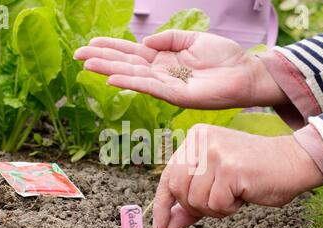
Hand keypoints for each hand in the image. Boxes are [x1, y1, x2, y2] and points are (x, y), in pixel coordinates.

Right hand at [74, 30, 287, 108]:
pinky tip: (112, 78)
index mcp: (164, 58)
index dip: (111, 47)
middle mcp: (162, 72)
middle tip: (77, 56)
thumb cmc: (223, 57)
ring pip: (133, 75)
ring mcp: (167, 84)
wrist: (245, 72)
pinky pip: (149, 87)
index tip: (90, 44)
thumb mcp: (193, 39)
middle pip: (127, 64)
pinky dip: (130, 82)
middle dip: (102, 59)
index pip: (132, 52)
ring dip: (109, 69)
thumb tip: (145, 41)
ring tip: (87, 65)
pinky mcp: (176, 95)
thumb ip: (168, 38)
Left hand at [153, 125, 322, 227]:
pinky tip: (242, 195)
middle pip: (177, 190)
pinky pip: (216, 204)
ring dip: (214, 208)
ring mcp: (215, 152)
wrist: (293, 162)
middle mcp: (201, 140)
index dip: (162, 204)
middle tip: (218, 202)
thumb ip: (188, 201)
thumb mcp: (214, 182)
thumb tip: (164, 226)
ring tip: (233, 194)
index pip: (167, 176)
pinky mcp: (230, 168)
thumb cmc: (252, 173)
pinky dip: (228, 208)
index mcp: (195, 138)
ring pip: (195, 199)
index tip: (160, 226)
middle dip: (195, 207)